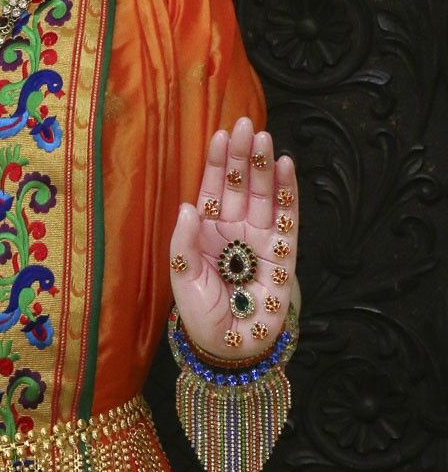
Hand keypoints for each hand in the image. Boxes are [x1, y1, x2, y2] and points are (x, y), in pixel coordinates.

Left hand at [169, 116, 298, 363]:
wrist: (231, 348)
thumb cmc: (202, 313)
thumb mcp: (182, 276)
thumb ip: (183, 241)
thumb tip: (189, 205)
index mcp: (207, 230)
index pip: (212, 188)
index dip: (216, 162)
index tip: (220, 135)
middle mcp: (234, 228)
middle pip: (239, 184)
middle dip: (241, 155)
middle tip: (245, 124)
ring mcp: (260, 239)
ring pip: (263, 195)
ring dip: (263, 167)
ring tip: (263, 139)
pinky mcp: (284, 253)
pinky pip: (288, 217)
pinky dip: (288, 192)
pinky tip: (285, 166)